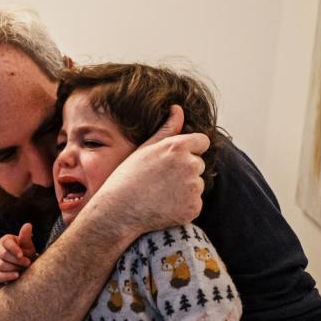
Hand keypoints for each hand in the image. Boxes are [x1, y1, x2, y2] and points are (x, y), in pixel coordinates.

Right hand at [0, 223, 35, 282]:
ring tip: (22, 269)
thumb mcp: (27, 245)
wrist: (23, 267)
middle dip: (17, 260)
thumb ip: (26, 236)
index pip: (6, 243)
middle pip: (3, 255)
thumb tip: (28, 225)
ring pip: (0, 265)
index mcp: (5, 240)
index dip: (14, 249)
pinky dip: (7, 276)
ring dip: (14, 268)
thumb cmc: (25, 254)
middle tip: (27, 263)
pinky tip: (16, 276)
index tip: (22, 255)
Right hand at [96, 105, 208, 234]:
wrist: (118, 212)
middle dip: (185, 171)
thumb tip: (178, 109)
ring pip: (196, 185)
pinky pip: (194, 204)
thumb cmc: (126, 178)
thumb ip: (166, 129)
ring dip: (184, 190)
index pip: (202, 142)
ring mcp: (193, 188)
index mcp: (178, 147)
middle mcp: (190, 165)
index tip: (174, 161)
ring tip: (160, 195)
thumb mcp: (144, 149)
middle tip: (160, 181)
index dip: (190, 150)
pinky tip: (163, 207)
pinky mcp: (194, 208)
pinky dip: (183, 207)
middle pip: (199, 165)